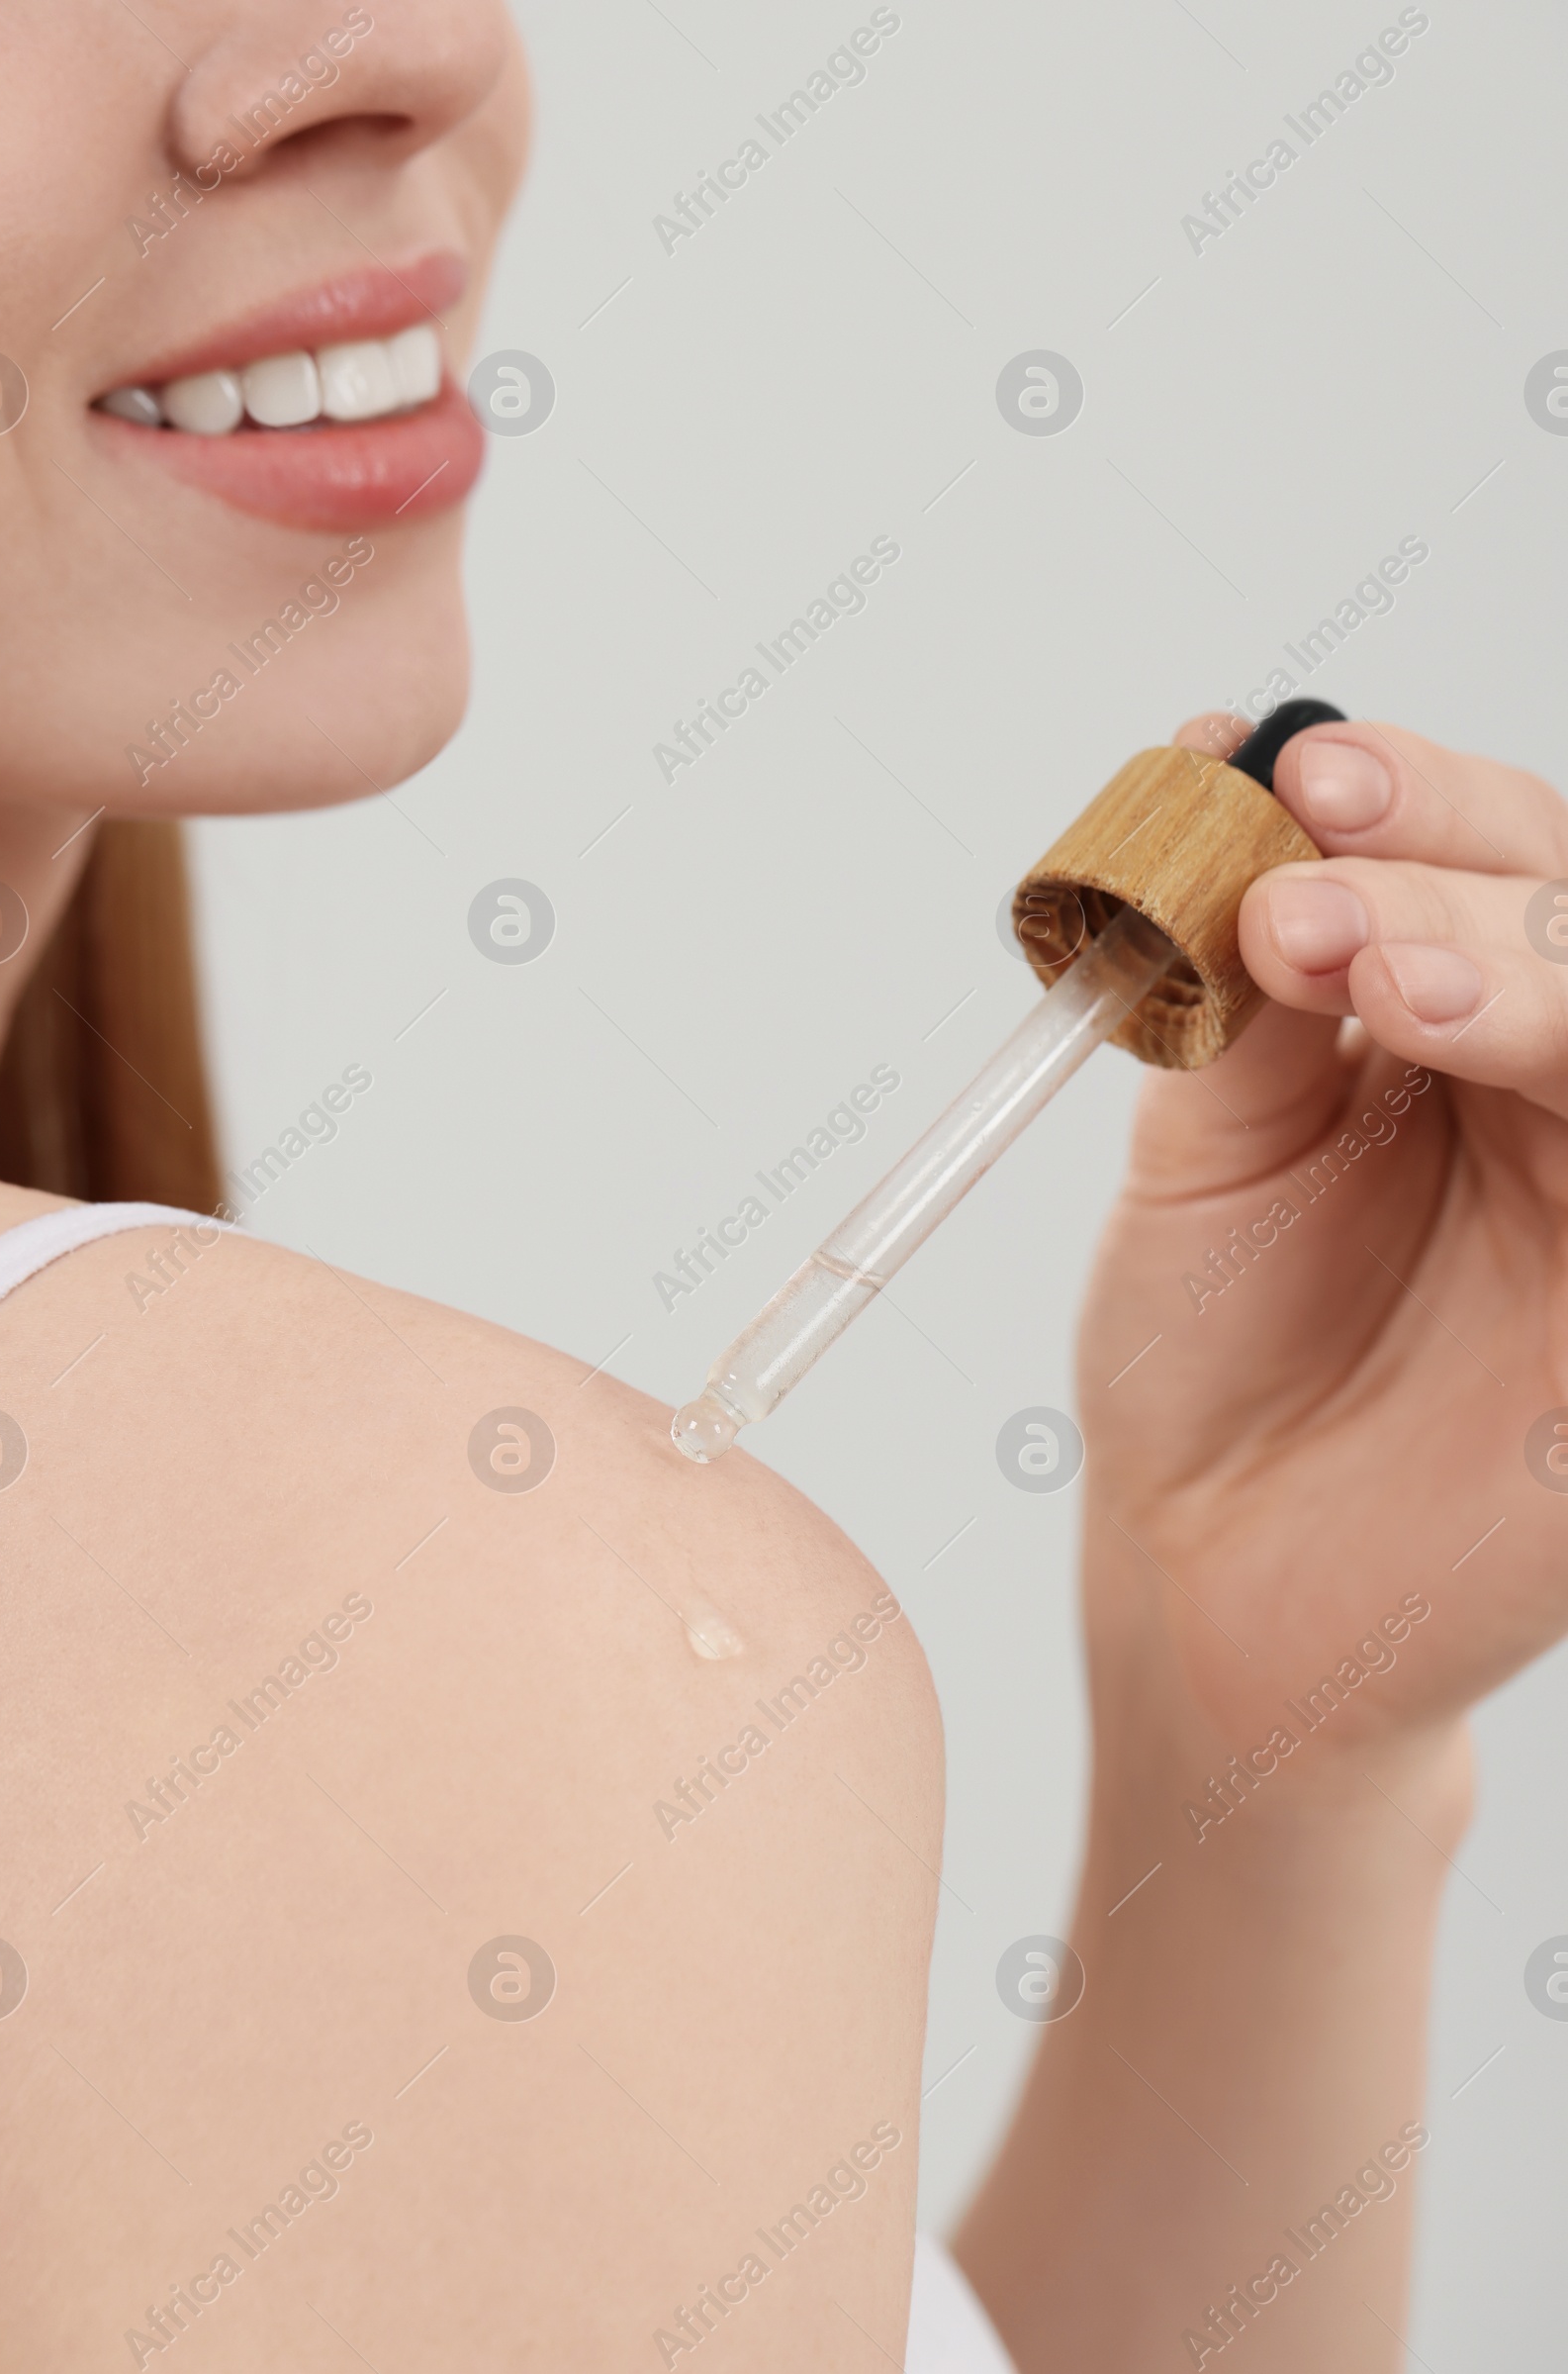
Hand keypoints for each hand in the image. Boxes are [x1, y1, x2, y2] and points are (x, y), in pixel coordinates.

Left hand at [1078, 711, 1567, 1781]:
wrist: (1210, 1575)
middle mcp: (1555, 1103)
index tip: (1291, 772)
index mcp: (1456, 1036)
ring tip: (1369, 974)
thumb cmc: (1210, 1365)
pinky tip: (1452, 1037)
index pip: (1487, 868)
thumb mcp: (1207, 1149)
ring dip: (1514, 963)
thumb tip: (1237, 772)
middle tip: (1308, 882)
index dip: (1414, 802)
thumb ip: (1249, 990)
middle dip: (1451, 869)